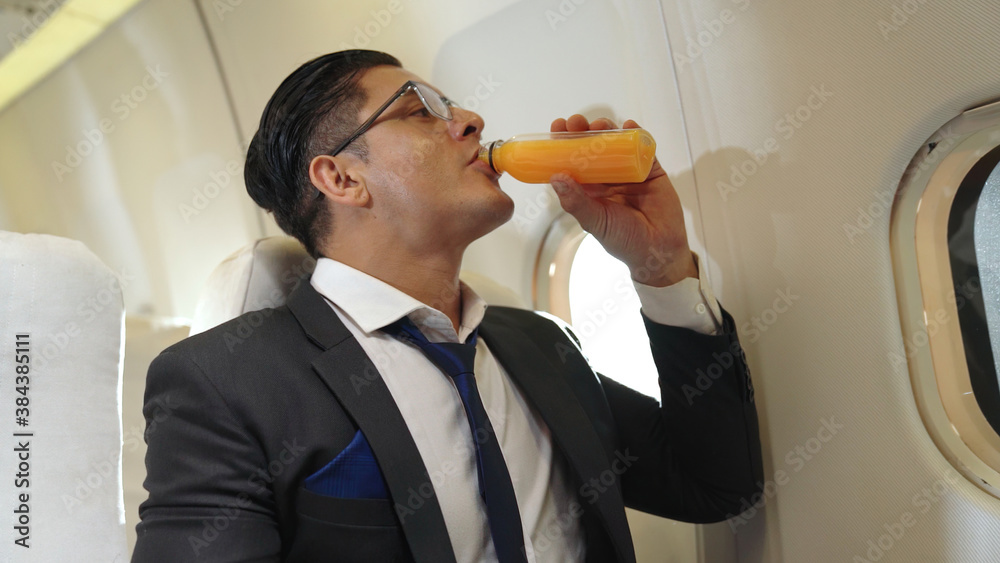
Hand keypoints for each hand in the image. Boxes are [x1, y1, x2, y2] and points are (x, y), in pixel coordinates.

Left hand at [549, 115, 696, 286]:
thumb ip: (577, 202)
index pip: (572, 162)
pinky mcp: (651, 170)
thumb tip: (556, 178)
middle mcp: (607, 178)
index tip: (557, 127)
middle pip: (592, 148)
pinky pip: (643, 149)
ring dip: (607, 130)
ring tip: (599, 124)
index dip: (563, 144)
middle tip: (575, 122)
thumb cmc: (624, 241)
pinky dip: (636, 135)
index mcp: (589, 190)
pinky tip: (629, 126)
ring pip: (616, 144)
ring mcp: (629, 172)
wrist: (658, 251)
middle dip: (582, 132)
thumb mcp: (595, 222)